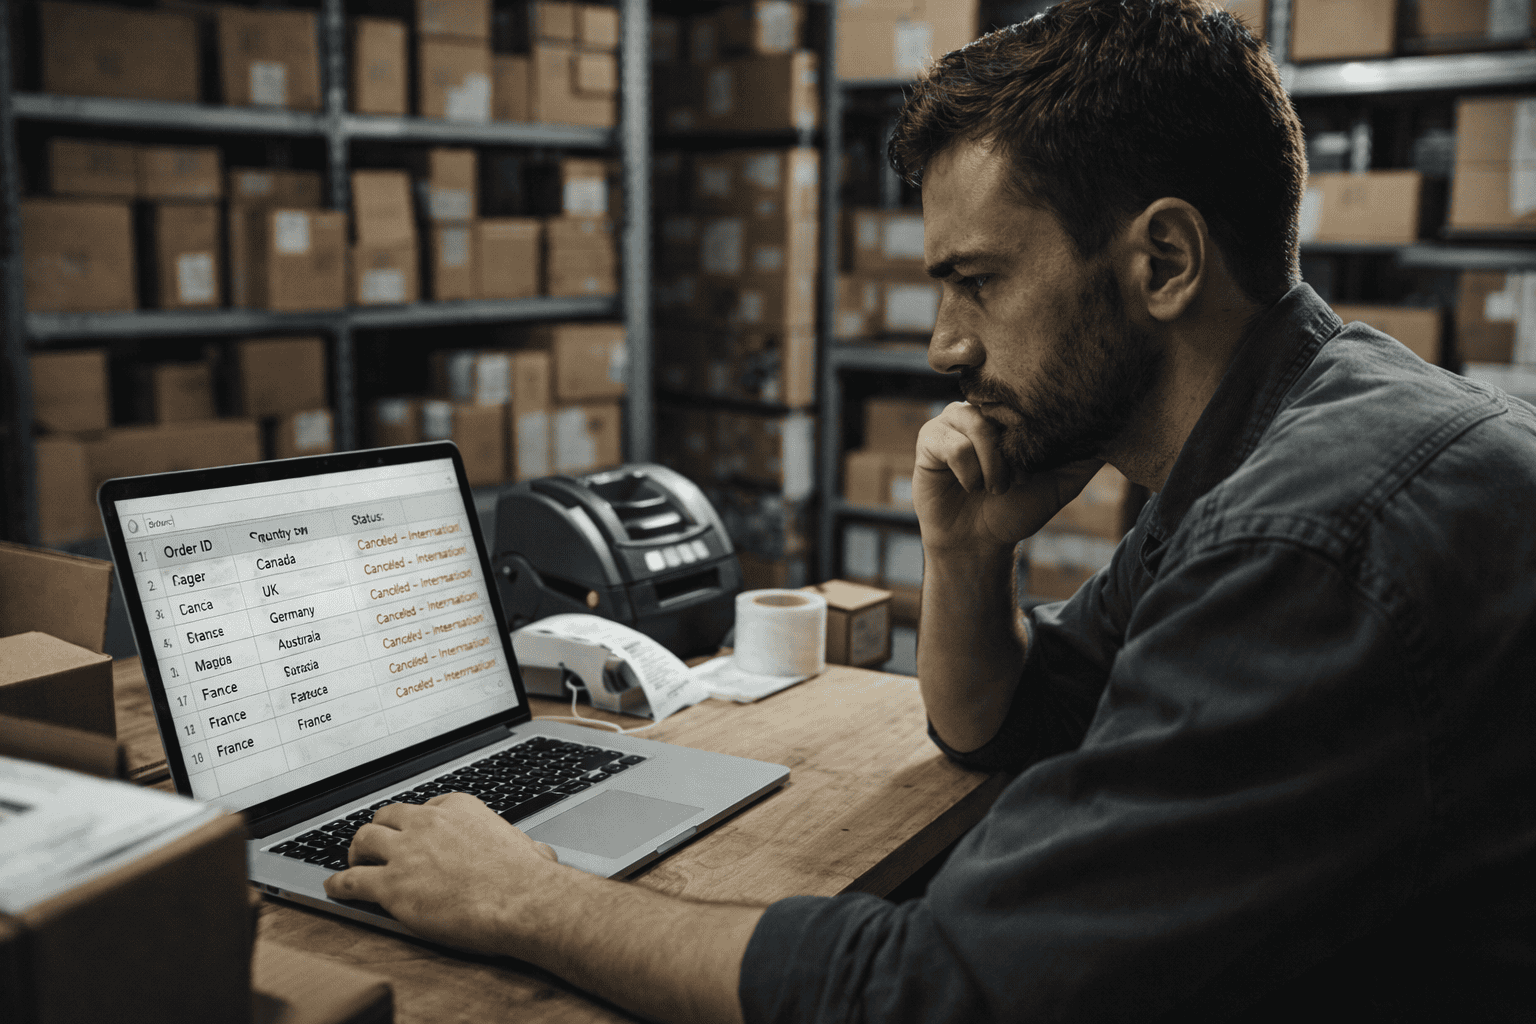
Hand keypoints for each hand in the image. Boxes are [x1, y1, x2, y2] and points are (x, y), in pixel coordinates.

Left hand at [323, 793, 561, 955]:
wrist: (521, 900)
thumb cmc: (528, 879)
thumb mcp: (528, 848)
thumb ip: (525, 846)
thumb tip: (540, 854)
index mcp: (457, 808)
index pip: (422, 808)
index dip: (412, 824)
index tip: (411, 835)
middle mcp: (427, 823)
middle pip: (386, 817)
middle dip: (378, 831)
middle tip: (374, 846)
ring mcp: (406, 853)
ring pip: (363, 840)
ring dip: (355, 852)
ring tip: (353, 864)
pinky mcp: (391, 886)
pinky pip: (351, 881)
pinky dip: (338, 884)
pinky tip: (334, 888)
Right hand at [914, 402, 1102, 552]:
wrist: (979, 543)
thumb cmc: (1017, 510)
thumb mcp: (1061, 483)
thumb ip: (1085, 458)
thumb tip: (1119, 432)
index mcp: (1009, 413)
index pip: (1025, 399)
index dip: (1032, 434)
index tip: (1032, 471)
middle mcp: (980, 410)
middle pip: (1001, 407)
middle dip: (1013, 452)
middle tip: (1017, 481)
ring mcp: (952, 421)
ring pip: (976, 424)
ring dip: (993, 465)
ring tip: (995, 488)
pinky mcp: (929, 439)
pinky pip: (953, 445)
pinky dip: (969, 472)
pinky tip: (970, 486)